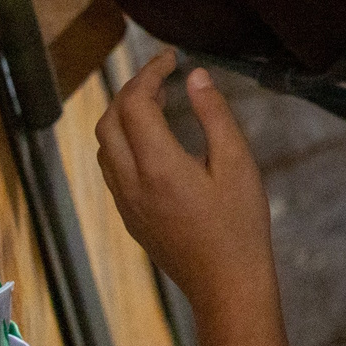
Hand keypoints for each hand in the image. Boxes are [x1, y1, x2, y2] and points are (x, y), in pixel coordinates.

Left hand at [96, 53, 278, 321]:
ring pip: (105, 145)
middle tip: (164, 75)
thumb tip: (196, 76)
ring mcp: (127, 203)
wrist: (226, 286)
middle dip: (131, 89)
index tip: (173, 59)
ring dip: (123, 115)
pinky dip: (123, 140)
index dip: (150, 72)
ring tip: (158, 101)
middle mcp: (132, 182)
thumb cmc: (240, 226)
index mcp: (158, 166)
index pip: (135, 102)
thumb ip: (214, 115)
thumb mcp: (238, 164)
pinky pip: (112, 168)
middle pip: (109, 120)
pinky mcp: (130, 217)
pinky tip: (153, 140)